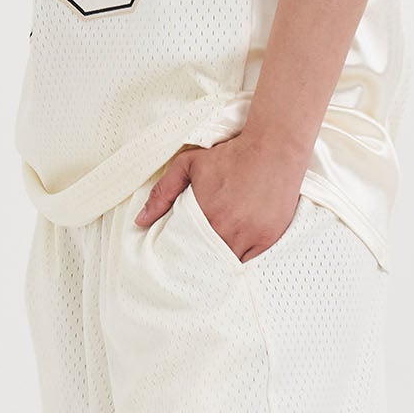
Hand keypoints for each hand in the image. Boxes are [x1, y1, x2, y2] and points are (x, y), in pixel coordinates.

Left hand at [135, 133, 305, 261]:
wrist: (272, 148)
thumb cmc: (231, 155)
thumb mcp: (189, 165)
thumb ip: (163, 192)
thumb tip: (141, 220)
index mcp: (204, 215)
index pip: (185, 248)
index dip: (180, 255)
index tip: (176, 258)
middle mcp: (227, 229)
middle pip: (206, 259)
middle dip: (198, 262)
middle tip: (192, 264)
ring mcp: (250, 236)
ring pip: (228, 262)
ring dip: (219, 262)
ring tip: (211, 261)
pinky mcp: (268, 237)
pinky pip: (249, 260)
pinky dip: (240, 259)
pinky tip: (233, 254)